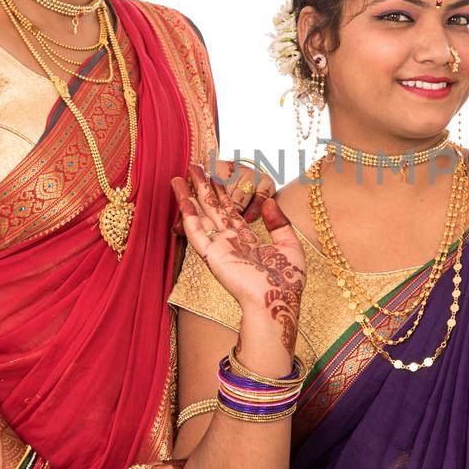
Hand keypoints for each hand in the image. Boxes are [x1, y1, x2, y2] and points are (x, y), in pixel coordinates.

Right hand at [172, 165, 304, 350]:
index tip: (216, 173)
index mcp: (247, 240)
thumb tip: (269, 202)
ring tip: (178, 178)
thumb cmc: (286, 282)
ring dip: (189, 197)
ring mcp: (219, 248)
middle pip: (212, 208)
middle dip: (203, 187)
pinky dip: (188, 216)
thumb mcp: (290, 246)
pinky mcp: (212, 255)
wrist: (277, 302)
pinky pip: (197, 233)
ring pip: (201, 216)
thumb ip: (279, 223)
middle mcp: (230, 241)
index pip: (231, 210)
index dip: (222, 192)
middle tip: (193, 166)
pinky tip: (182, 200)